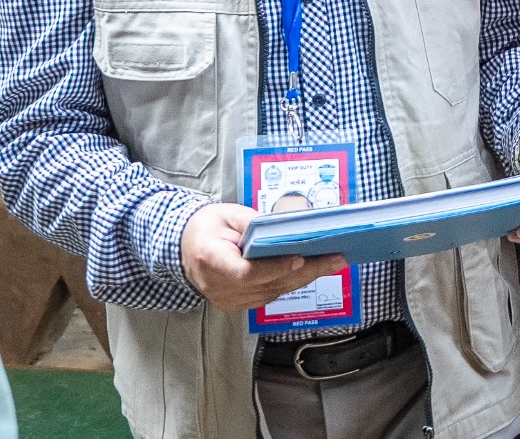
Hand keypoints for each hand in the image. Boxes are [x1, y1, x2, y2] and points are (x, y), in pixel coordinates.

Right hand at [179, 202, 346, 312]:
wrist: (185, 248)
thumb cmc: (206, 227)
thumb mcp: (227, 214)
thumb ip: (254, 223)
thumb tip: (286, 230)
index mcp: (210, 258)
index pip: (247, 272)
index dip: (274, 268)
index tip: (299, 258)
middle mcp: (218, 285)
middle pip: (268, 284)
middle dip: (305, 271)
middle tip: (334, 259)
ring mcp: (227, 300)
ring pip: (273, 292)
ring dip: (304, 278)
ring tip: (330, 262)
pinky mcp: (236, 304)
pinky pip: (269, 295)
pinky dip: (290, 282)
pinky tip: (310, 271)